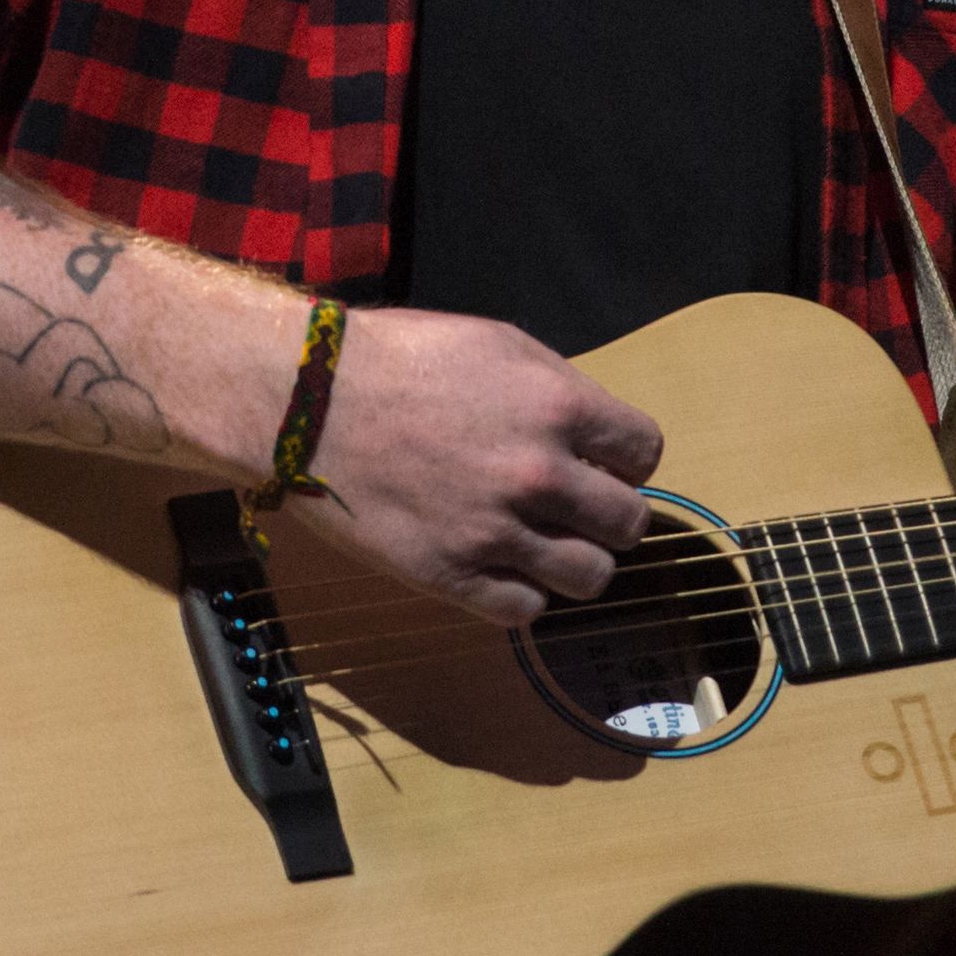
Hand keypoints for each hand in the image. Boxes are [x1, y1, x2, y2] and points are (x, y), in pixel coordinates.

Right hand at [291, 309, 665, 626]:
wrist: (310, 402)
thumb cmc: (400, 360)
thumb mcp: (498, 344)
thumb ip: (558, 390)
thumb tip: (594, 434)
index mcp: (558, 406)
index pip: (646, 451)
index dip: (627, 458)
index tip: (603, 462)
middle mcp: (539, 473)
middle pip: (629, 523)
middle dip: (612, 514)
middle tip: (579, 507)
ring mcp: (496, 530)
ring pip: (591, 577)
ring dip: (577, 561)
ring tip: (547, 543)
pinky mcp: (451, 575)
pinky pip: (525, 611)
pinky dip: (523, 593)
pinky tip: (503, 566)